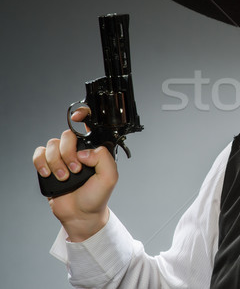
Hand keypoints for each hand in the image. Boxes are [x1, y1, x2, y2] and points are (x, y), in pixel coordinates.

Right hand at [32, 109, 117, 240]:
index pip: (87, 126)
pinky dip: (41, 162)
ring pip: (52, 144)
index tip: (77, 117)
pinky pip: (38, 153)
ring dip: (56, 162)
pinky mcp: (48, 165)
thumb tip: (84, 152)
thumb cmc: (96, 196)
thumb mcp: (109, 177)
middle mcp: (78, 150)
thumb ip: (104, 158)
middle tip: (76, 169)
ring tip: (64, 177)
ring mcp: (62, 157)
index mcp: (94, 149)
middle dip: (68, 153)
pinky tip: (49, 173)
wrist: (80, 214)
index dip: (82, 115)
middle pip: (67, 135)